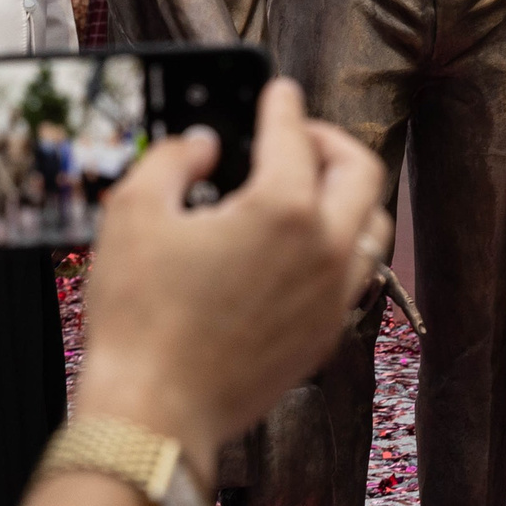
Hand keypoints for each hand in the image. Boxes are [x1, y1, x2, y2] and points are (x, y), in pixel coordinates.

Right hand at [72, 79, 389, 469]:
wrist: (154, 413)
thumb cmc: (139, 319)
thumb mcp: (134, 213)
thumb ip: (174, 159)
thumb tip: (203, 144)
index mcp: (283, 210)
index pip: (294, 134)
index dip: (282, 104)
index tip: (277, 92)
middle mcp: (324, 250)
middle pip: (361, 172)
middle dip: (331, 142)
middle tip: (298, 138)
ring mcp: (332, 298)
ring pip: (371, 228)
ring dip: (347, 198)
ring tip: (309, 191)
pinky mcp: (324, 337)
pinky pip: (354, 278)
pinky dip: (338, 249)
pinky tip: (301, 250)